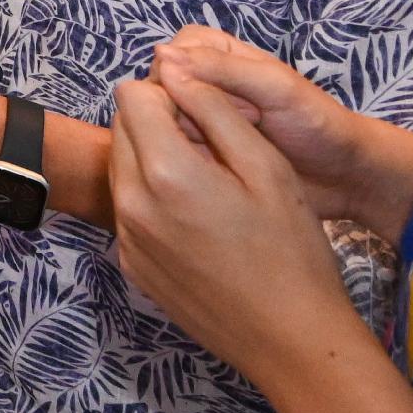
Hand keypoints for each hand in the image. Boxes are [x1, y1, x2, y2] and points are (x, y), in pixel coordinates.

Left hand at [109, 74, 371, 380]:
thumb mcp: (266, 167)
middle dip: (156, 123)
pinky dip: (152, 200)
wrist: (291, 342)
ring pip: (121, 169)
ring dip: (152, 160)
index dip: (169, 92)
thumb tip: (176, 70)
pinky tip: (200, 221)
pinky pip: (129, 210)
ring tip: (208, 183)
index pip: (133, 95)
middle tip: (209, 146)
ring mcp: (128, 240)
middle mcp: (132, 205)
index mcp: (166, 173)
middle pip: (120, 129)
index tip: (204, 113)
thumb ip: (215, 110)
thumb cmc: (292, 251)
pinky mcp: (133, 267)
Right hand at [149, 27, 412, 231]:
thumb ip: (223, 70)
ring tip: (221, 155)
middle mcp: (206, 85)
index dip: (175, 79)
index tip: (204, 104)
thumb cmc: (316, 123)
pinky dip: (186, 161)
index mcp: (220, 56)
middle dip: (179, 113)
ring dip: (185, 140)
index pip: (170, 55)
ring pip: (165, 124)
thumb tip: (161, 55)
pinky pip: (177, 152)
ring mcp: (205, 122)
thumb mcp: (274, 89)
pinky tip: (210, 173)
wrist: (344, 177)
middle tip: (218, 134)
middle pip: (161, 91)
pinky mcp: (207, 154)